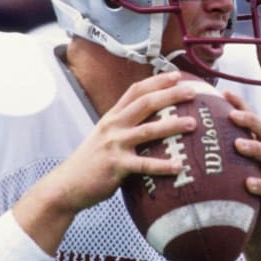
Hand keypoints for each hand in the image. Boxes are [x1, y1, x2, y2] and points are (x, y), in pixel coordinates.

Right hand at [44, 71, 198, 213]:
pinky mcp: (116, 166)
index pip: (135, 91)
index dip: (156, 81)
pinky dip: (163, 165)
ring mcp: (114, 145)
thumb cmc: (92, 163)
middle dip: (169, 95)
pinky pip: (144, 164)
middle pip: (145, 103)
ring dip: (172, 125)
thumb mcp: (105, 137)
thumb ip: (124, 128)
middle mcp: (113, 126)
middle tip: (192, 91)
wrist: (67, 185)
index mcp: (112, 117)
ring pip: (147, 130)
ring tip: (193, 123)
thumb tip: (152, 123)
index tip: (176, 75)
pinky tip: (180, 166)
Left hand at [221, 90, 260, 252]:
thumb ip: (205, 160)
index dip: (238, 104)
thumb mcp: (217, 177)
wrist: (254, 234)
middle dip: (250, 119)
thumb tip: (169, 145)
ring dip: (255, 148)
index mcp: (253, 149)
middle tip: (232, 115)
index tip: (221, 92)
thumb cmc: (229, 201)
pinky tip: (248, 183)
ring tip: (238, 144)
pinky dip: (260, 185)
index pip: (248, 121)